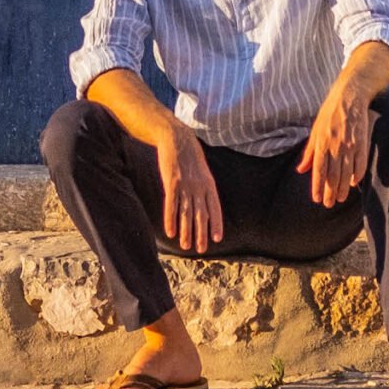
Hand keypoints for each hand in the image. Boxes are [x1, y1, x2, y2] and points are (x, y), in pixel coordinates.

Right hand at [159, 129, 223, 253]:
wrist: (177, 138)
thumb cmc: (190, 155)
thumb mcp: (203, 170)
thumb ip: (204, 187)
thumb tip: (205, 203)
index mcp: (209, 184)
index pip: (215, 208)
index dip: (216, 224)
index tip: (217, 239)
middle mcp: (199, 187)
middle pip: (201, 215)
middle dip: (201, 234)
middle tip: (201, 250)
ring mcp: (185, 186)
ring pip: (186, 214)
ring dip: (186, 231)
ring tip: (186, 246)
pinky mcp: (171, 184)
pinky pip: (171, 206)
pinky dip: (171, 220)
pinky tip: (170, 232)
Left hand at [299, 80, 371, 207]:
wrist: (349, 97)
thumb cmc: (329, 114)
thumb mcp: (314, 131)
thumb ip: (309, 152)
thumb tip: (301, 170)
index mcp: (321, 143)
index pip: (318, 170)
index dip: (317, 186)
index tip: (316, 199)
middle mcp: (335, 146)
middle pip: (332, 175)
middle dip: (330, 192)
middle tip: (328, 204)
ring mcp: (349, 146)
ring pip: (346, 173)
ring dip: (343, 188)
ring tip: (341, 198)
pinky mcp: (362, 143)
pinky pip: (360, 164)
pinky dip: (358, 175)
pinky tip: (354, 183)